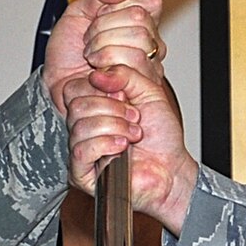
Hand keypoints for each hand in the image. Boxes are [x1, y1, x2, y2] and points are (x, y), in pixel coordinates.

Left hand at [43, 0, 163, 115]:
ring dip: (103, 49)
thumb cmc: (69, 52)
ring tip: (92, 58)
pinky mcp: (143, 87)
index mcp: (141, 21)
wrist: (58, 85)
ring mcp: (150, 66)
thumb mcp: (77, 13)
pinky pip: (132, 68)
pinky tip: (97, 74)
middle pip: (140, 18)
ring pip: (138, 42)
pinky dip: (105, 68)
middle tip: (90, 41)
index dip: (115, 7)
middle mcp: (151, 43)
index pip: (148, 1)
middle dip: (103, 28)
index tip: (97, 17)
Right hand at [66, 64, 196, 232]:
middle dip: (113, 109)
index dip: (102, 88)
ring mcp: (81, 149)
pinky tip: (122, 148)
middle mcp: (83, 126)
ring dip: (115, 127)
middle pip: (77, 105)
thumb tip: (98, 73)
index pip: (74, 87)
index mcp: (93, 106)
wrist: (171, 168)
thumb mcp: (149, 92)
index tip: (126, 98)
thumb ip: (126, 74)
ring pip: (80, 127)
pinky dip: (106, 144)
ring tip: (133, 135)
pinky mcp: (81, 173)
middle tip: (134, 118)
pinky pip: (81, 150)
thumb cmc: (161, 136)